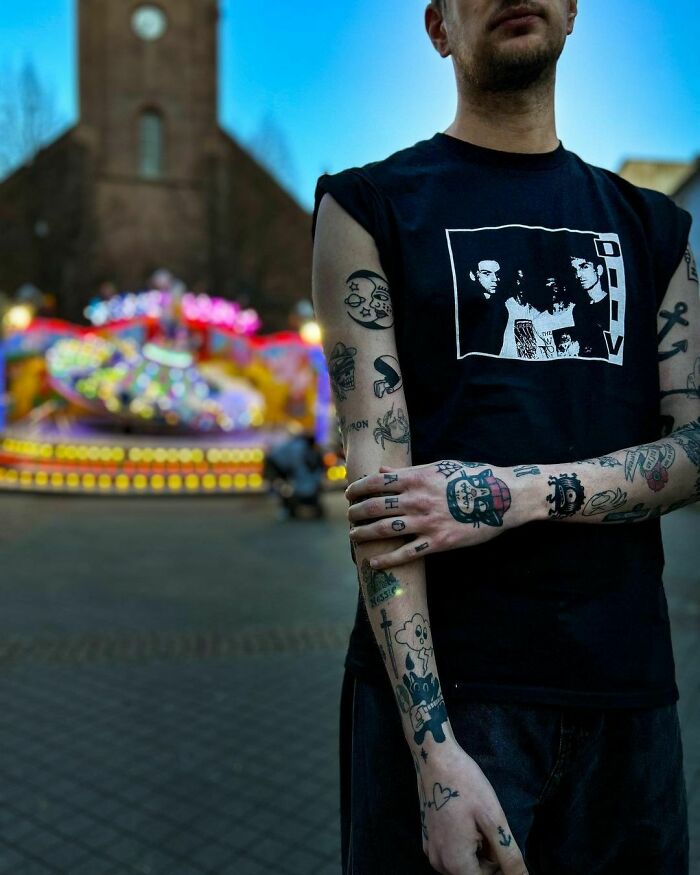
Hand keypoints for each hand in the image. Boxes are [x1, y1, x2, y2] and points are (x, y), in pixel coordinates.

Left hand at [346, 460, 532, 568]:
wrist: (503, 498)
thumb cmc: (473, 478)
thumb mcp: (441, 467)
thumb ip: (410, 470)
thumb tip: (383, 469)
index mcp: (417, 478)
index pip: (376, 482)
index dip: (357, 488)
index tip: (348, 494)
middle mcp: (418, 500)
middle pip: (375, 506)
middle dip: (356, 512)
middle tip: (349, 516)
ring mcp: (427, 522)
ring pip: (384, 530)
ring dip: (363, 534)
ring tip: (353, 536)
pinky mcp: (438, 543)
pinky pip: (406, 554)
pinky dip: (387, 560)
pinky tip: (374, 563)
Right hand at [414, 743, 527, 874]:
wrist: (435, 758)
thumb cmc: (466, 784)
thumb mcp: (493, 819)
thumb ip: (509, 856)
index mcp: (455, 863)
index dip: (500, 866)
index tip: (498, 839)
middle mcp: (438, 863)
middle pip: (474, 873)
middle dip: (489, 859)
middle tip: (488, 828)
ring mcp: (430, 851)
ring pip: (463, 865)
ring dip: (477, 852)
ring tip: (477, 823)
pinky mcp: (427, 839)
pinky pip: (451, 854)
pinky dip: (463, 844)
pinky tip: (464, 821)